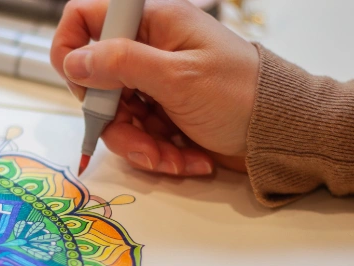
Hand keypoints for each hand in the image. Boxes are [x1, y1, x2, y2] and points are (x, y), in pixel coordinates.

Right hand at [51, 0, 259, 175]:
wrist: (282, 135)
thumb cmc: (243, 95)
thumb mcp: (178, 78)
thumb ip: (121, 64)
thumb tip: (73, 61)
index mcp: (153, 23)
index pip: (87, 18)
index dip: (72, 49)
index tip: (83, 85)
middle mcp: (150, 49)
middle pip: (96, 79)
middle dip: (112, 117)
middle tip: (137, 133)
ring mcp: (155, 84)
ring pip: (115, 115)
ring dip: (139, 144)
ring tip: (171, 157)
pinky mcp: (164, 114)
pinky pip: (138, 134)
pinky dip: (157, 152)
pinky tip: (186, 158)